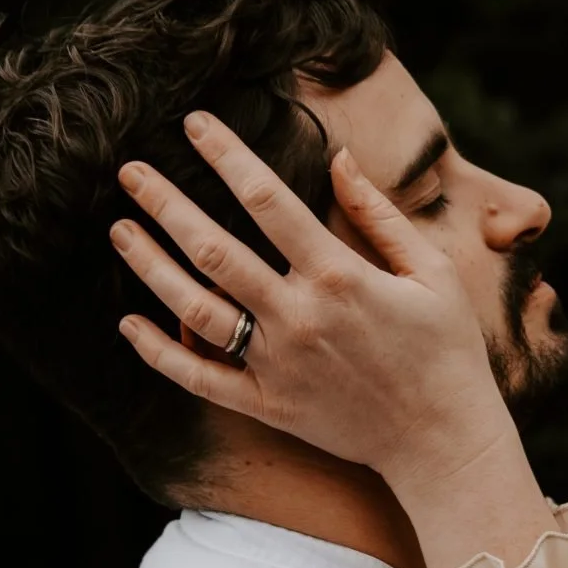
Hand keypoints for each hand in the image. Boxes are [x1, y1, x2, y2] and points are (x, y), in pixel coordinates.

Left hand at [109, 115, 548, 558]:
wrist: (445, 442)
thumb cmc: (447, 350)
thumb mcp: (432, 271)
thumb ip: (379, 215)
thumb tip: (340, 158)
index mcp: (340, 276)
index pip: (268, 201)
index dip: (226, 157)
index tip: (194, 125)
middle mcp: (299, 316)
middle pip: (214, 250)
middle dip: (166, 205)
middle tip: (129, 172)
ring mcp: (278, 364)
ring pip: (195, 309)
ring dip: (151, 267)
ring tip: (120, 230)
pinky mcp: (269, 405)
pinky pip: (200, 378)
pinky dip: (160, 352)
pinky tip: (128, 323)